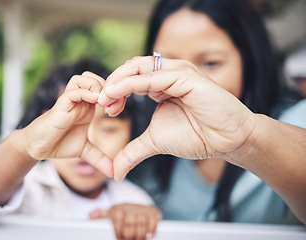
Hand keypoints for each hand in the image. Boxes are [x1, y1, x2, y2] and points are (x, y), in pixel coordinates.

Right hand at [19, 72, 112, 176]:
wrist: (37, 148)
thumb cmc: (59, 144)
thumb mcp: (85, 152)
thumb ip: (100, 159)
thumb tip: (115, 173)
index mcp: (88, 108)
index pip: (103, 88)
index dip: (114, 94)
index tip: (119, 108)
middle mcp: (79, 102)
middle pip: (94, 78)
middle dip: (108, 87)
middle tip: (114, 103)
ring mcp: (69, 103)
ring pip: (83, 79)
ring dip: (96, 87)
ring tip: (104, 103)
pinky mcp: (59, 107)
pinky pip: (72, 92)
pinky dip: (84, 94)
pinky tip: (95, 103)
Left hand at [89, 204, 161, 239]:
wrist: (141, 207)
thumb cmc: (124, 213)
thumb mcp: (112, 212)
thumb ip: (102, 214)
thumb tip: (90, 215)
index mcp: (119, 209)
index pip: (117, 219)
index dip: (118, 231)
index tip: (118, 238)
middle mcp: (130, 208)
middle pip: (129, 223)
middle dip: (128, 235)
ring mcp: (142, 210)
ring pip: (141, 223)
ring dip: (139, 235)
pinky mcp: (153, 214)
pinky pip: (152, 222)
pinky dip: (151, 230)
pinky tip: (148, 236)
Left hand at [98, 56, 256, 179]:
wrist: (227, 140)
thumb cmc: (197, 136)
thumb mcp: (155, 142)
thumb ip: (133, 152)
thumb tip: (115, 171)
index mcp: (160, 84)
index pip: (130, 78)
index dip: (115, 91)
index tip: (107, 110)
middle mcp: (167, 74)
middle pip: (131, 68)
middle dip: (113, 84)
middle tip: (103, 103)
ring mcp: (177, 72)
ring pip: (139, 67)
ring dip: (118, 81)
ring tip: (107, 99)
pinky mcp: (186, 76)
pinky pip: (153, 77)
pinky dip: (132, 83)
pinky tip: (118, 94)